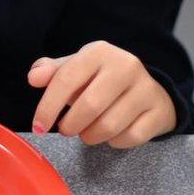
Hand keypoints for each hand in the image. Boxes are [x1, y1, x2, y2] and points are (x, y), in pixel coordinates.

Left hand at [27, 41, 176, 147]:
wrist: (146, 89)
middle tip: (66, 129)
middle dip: (70, 126)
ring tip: (86, 132)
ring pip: (109, 126)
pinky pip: (130, 138)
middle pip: (89, 106)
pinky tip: (111, 134)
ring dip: (90, 136)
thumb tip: (34, 77)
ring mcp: (146, 89)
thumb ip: (51, 73)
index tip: (38, 127)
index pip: (66, 79)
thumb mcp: (75, 70)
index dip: (47, 107)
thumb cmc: (100, 81)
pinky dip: (114, 142)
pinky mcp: (159, 112)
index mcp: (100, 52)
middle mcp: (126, 66)